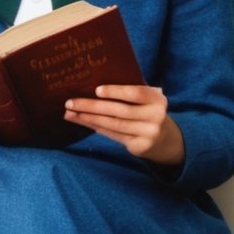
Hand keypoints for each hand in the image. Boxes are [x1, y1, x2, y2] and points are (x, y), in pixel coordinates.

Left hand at [64, 84, 184, 168]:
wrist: (163, 139)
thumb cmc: (147, 111)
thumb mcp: (146, 100)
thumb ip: (129, 93)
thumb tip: (93, 86)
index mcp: (157, 100)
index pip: (136, 93)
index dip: (116, 91)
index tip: (96, 90)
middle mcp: (155, 117)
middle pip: (119, 111)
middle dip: (92, 106)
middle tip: (70, 103)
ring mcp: (148, 134)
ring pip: (113, 125)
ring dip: (88, 118)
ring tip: (70, 113)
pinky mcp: (138, 147)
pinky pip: (112, 135)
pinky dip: (95, 127)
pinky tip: (82, 121)